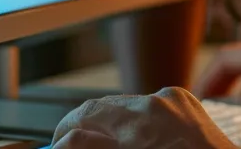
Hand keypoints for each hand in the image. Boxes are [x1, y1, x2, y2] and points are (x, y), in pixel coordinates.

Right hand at [51, 88, 237, 148]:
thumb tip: (67, 143)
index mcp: (137, 130)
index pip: (82, 122)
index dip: (64, 135)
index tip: (57, 145)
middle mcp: (152, 108)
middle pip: (98, 108)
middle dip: (81, 126)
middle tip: (70, 141)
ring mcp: (169, 100)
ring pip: (121, 104)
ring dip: (110, 121)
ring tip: (107, 139)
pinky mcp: (183, 98)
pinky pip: (148, 102)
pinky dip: (138, 118)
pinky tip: (139, 136)